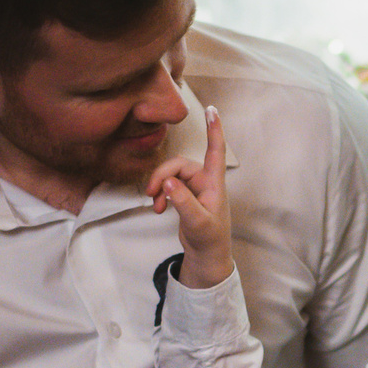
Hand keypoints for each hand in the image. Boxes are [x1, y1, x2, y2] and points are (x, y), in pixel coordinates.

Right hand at [144, 105, 231, 286]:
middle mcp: (205, 182)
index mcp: (214, 184)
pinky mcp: (185, 196)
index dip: (214, 129)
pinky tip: (158, 208)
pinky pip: (168, 186)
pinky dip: (160, 195)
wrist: (206, 257)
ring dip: (159, 187)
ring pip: (170, 175)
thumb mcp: (197, 222)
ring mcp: (194, 188)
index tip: (211, 109)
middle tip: (151, 193)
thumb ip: (183, 202)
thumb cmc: (210, 240)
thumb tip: (168, 183)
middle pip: (179, 164)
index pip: (215, 151)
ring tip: (155, 205)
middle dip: (162, 175)